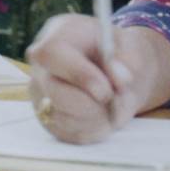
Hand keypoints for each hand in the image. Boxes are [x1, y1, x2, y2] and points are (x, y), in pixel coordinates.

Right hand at [25, 16, 169, 144]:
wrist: (113, 70)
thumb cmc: (117, 51)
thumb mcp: (129, 45)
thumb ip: (127, 58)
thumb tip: (120, 80)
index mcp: (56, 36)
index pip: (53, 54)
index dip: (80, 75)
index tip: (107, 90)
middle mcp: (40, 68)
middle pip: (56, 93)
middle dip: (94, 101)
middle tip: (118, 96)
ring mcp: (40, 97)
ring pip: (65, 118)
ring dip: (98, 116)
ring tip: (114, 101)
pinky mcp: (47, 121)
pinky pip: (70, 134)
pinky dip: (95, 128)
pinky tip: (104, 112)